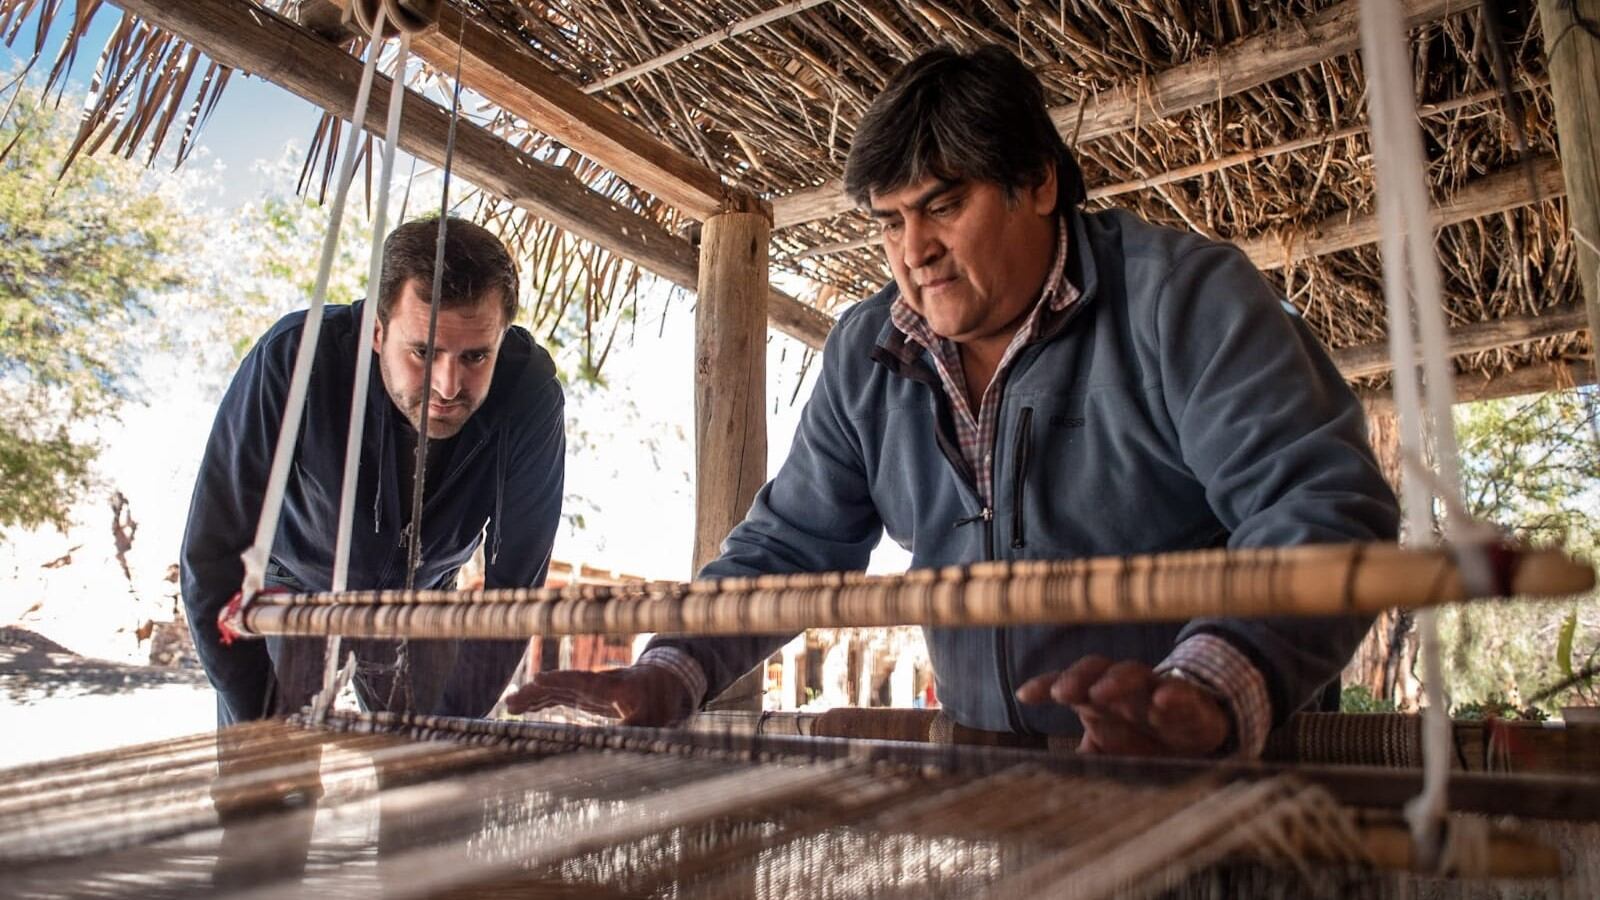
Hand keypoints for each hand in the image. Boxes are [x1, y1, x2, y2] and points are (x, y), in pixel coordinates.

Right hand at [503, 664, 695, 726]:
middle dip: (536, 692)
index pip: (581, 680)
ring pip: (555, 691)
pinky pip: (558, 697)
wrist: (664, 682)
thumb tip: (615, 741)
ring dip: (533, 697)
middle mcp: (593, 684)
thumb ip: (635, 726)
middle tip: (511, 702)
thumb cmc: (661, 698)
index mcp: (610, 684)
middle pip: (560, 686)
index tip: (538, 679)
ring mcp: (587, 689)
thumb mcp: (654, 716)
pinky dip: (540, 701)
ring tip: (508, 705)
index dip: (560, 680)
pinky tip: (522, 708)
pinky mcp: (584, 696)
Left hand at [1014, 656, 1231, 756]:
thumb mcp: (1108, 756)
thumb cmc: (1143, 743)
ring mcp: (1155, 692)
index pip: (1068, 685)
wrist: (1197, 741)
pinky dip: (1173, 695)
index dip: (1045, 685)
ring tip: (1102, 692)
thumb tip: (1049, 782)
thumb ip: (1083, 764)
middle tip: (1063, 693)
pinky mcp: (1190, 704)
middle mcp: (1123, 690)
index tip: (1024, 695)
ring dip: (1117, 680)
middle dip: (1079, 677)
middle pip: (1098, 671)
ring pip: (1135, 673)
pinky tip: (1163, 700)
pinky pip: (1181, 694)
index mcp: (1098, 699)